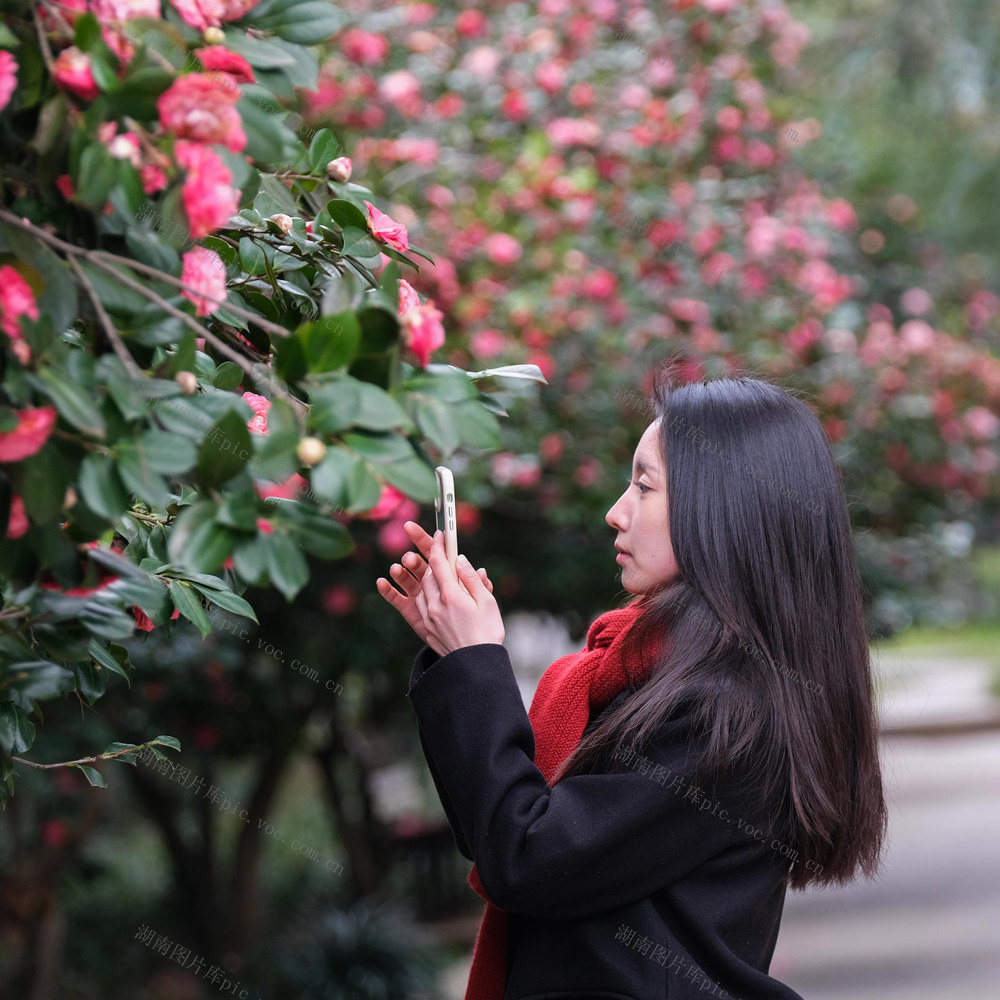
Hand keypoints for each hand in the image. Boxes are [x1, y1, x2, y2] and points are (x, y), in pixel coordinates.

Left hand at [376, 521, 495, 649]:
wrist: (475, 666)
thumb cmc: (487, 634)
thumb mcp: (488, 603)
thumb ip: (472, 580)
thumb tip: (460, 560)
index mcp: (453, 596)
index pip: (440, 563)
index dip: (437, 545)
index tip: (439, 533)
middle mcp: (436, 605)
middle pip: (425, 573)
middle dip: (425, 556)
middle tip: (426, 541)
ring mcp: (427, 616)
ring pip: (416, 587)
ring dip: (412, 572)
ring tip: (411, 562)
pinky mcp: (423, 627)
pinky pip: (406, 606)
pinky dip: (394, 593)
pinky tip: (382, 581)